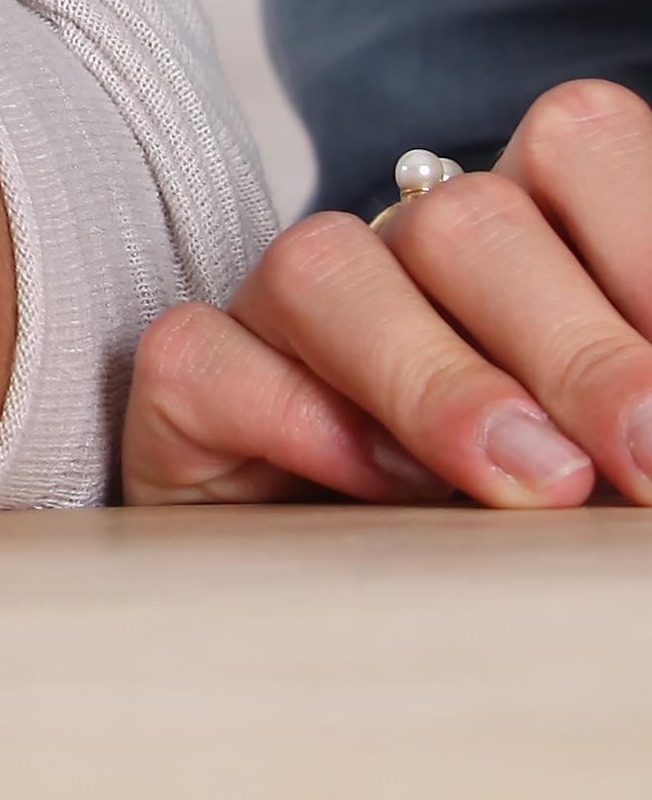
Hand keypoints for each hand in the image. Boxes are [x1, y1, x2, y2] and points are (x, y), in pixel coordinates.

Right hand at [125, 80, 651, 508]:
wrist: (383, 653)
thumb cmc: (538, 543)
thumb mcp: (619, 464)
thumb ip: (639, 421)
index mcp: (538, 250)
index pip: (579, 145)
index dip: (641, 238)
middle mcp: (410, 264)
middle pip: (466, 216)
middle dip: (572, 347)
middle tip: (642, 457)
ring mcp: (288, 321)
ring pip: (320, 263)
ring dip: (434, 378)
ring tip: (531, 486)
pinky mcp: (193, 391)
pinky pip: (203, 354)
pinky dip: (290, 414)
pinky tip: (378, 496)